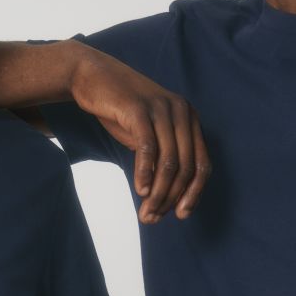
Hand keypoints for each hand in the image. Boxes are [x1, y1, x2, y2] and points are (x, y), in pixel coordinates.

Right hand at [70, 44, 211, 222]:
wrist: (93, 77)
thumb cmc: (121, 110)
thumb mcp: (149, 134)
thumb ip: (163, 158)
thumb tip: (168, 199)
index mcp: (190, 118)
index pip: (202, 164)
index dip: (193, 194)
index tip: (181, 215)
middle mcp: (182, 111)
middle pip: (186, 167)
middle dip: (171, 199)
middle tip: (153, 218)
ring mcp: (161, 109)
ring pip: (169, 163)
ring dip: (158, 193)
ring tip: (146, 212)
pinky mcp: (139, 110)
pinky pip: (149, 149)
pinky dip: (145, 174)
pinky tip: (140, 190)